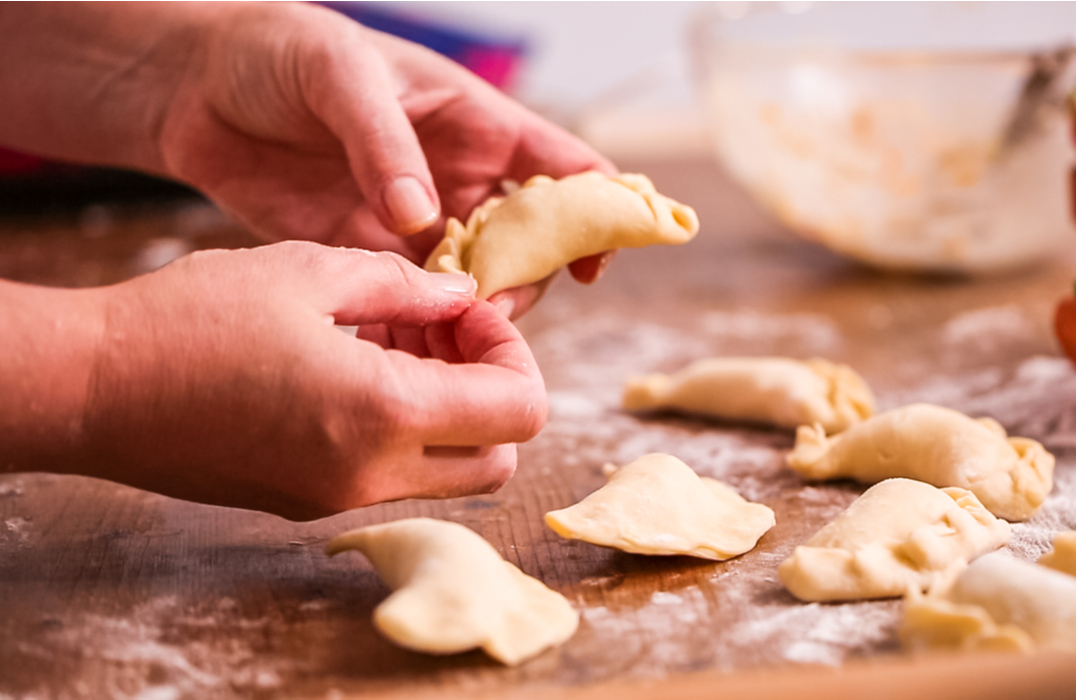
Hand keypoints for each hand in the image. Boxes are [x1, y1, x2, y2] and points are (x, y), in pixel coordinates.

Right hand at [70, 242, 546, 518]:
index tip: (464, 311)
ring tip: (394, 340)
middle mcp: (371, 475)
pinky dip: (399, 429)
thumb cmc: (191, 318)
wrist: (90, 388)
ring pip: (447, 473)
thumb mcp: (309, 270)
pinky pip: (389, 476)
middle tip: (445, 332)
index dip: (512, 351)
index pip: (522, 410)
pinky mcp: (305, 504)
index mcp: (385, 415)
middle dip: (493, 391)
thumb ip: (405, 283)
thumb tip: (463, 295)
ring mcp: (336, 500)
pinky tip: (353, 367)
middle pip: (498, 459)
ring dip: (448, 411)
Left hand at [156, 2, 615, 315]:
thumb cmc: (282, 53)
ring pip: (478, 282)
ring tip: (450, 339)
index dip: (598, 212)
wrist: (198, 88)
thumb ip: (383, 145)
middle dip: (527, 281)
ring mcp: (417, 222)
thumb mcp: (340, 77)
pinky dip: (421, 326)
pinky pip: (415, 300)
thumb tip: (422, 218)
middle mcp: (459, 179)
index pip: (564, 169)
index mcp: (476, 124)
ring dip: (475, 313)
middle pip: (530, 244)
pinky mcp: (369, 255)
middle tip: (491, 311)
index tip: (598, 261)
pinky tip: (410, 345)